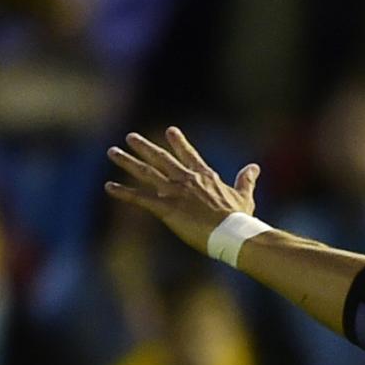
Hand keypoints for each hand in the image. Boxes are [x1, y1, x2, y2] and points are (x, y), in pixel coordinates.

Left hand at [105, 127, 262, 256]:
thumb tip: (254, 167)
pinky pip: (140, 198)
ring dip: (128, 161)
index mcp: (204, 176)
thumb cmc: (240, 218)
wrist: (233, 233)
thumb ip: (246, 180)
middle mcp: (186, 179)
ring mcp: (174, 192)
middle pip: (160, 158)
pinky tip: (109, 186)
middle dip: (144, 147)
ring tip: (113, 152)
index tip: (170, 131)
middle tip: (130, 137)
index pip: (188, 154)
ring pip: (146, 172)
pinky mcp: (166, 208)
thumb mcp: (244, 196)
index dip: (179, 142)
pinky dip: (124, 192)